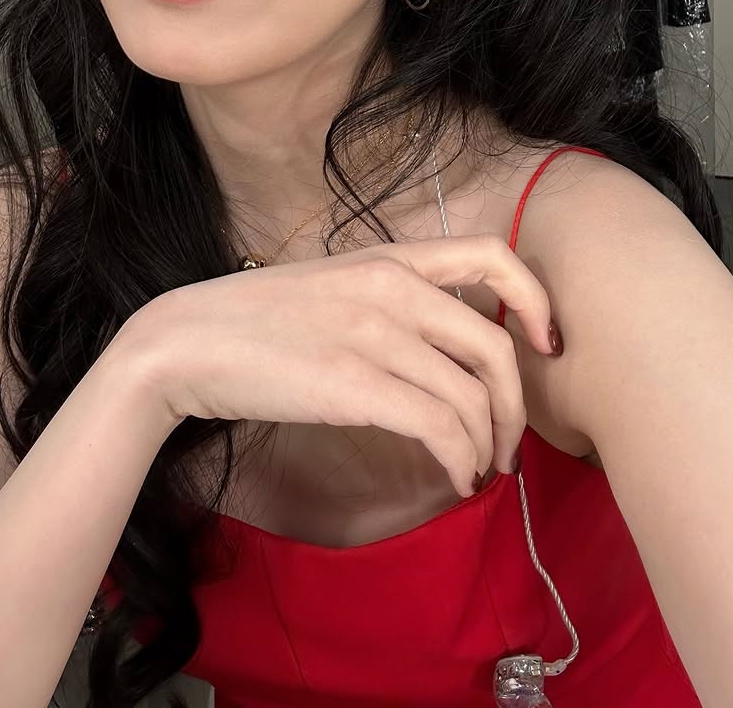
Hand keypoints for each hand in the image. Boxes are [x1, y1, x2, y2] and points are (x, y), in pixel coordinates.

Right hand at [123, 234, 558, 497]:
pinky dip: (461, 460)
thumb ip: (391, 299)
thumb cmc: (258, 320)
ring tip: (478, 470)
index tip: (546, 342)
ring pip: (471, 395)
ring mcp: (372, 333)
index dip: (536, 299)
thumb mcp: (336, 285)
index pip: (493, 255)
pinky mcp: (352, 383)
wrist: (186, 340)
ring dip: (490, 445)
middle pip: (495, 345)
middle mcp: (391, 286)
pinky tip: (455, 477)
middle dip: (517, 405)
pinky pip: (438, 425)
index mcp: (390, 257)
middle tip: (511, 443)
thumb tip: (446, 344)